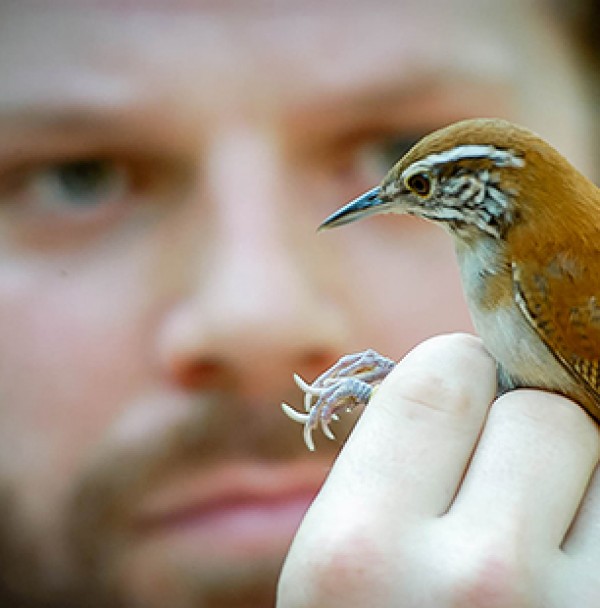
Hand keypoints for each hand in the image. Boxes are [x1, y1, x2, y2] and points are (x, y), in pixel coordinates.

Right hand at [277, 334, 599, 607]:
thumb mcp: (341, 567)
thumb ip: (398, 463)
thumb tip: (472, 377)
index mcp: (360, 552)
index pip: (442, 374)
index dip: (458, 376)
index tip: (463, 402)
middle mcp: (474, 586)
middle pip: (544, 410)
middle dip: (524, 427)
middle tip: (504, 478)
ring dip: (583, 478)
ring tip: (545, 532)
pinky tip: (575, 560)